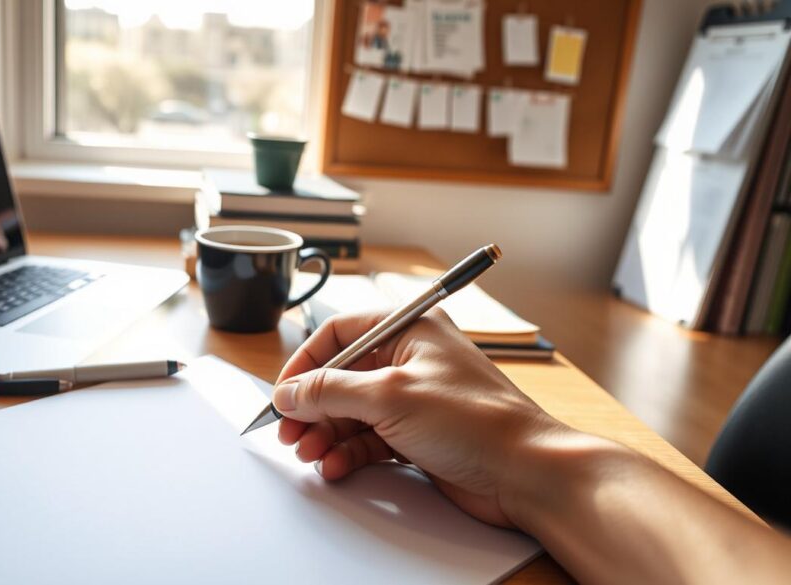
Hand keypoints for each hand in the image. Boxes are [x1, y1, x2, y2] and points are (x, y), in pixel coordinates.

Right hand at [272, 308, 572, 527]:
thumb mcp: (391, 397)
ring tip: (311, 453)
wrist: (526, 473)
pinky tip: (336, 465)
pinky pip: (369, 438)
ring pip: (352, 412)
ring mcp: (414, 398)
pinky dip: (349, 452)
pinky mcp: (418, 434)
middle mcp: (410, 359)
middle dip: (313, 407)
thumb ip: (332, 391)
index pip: (341, 334)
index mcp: (410, 329)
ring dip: (327, 433)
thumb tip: (290, 392)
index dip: (307, 363)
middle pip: (342, 377)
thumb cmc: (477, 421)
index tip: (284, 392)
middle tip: (290, 432)